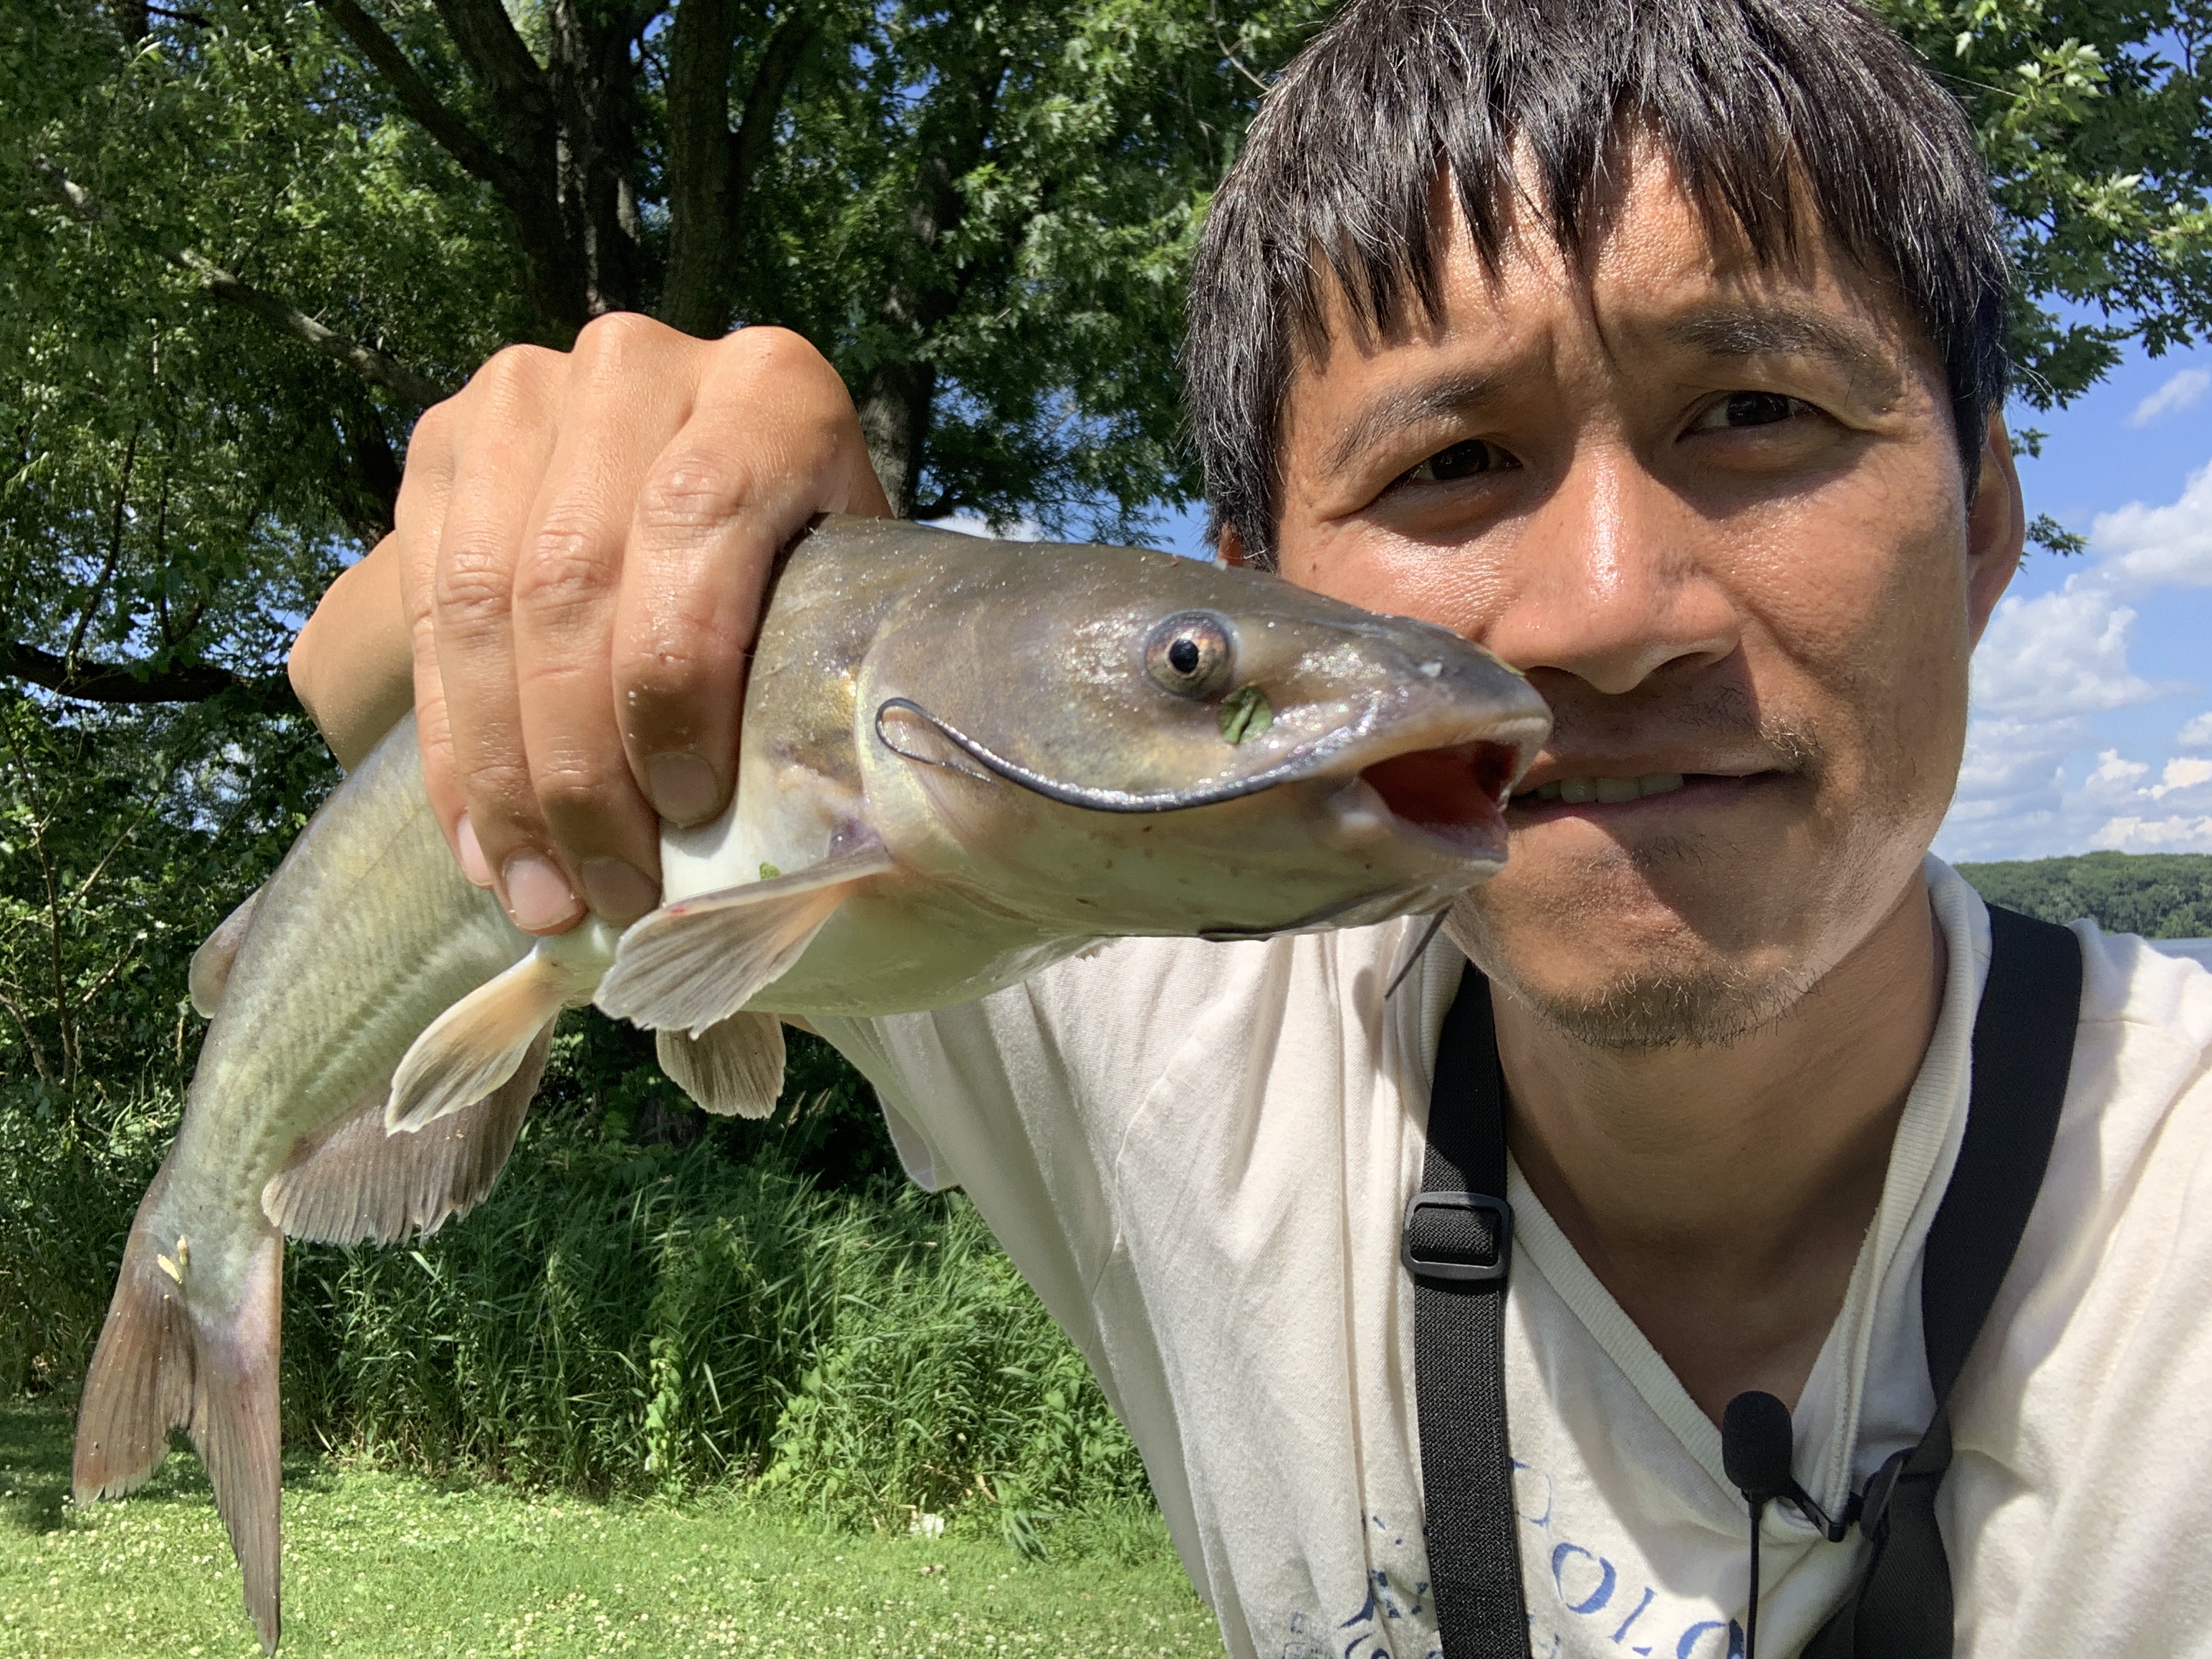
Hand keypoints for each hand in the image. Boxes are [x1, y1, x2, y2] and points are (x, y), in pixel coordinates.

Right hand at [393, 316, 889, 931]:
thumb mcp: (837, 611)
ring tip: (539, 894)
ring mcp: (526, 395)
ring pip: (481, 604)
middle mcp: (639, 365)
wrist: (714, 496)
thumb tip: (756, 866)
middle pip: (571, 577)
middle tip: (606, 891)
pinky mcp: (443, 447)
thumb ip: (805, 684)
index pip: (695, 520)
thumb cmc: (809, 585)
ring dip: (504, 778)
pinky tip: (484, 845)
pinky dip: (453, 751)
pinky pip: (425, 615)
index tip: (685, 810)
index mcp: (771, 390)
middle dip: (580, 765)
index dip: (674, 678)